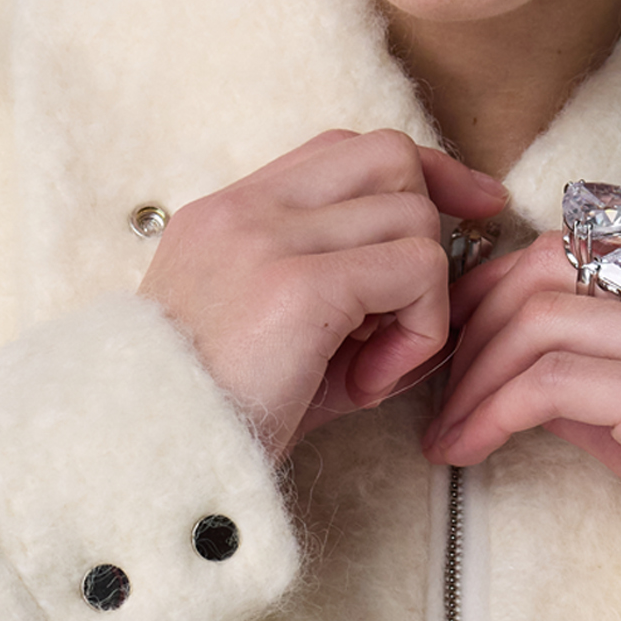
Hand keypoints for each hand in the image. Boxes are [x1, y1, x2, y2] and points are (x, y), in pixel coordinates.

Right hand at [141, 128, 508, 456]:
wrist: (153, 472)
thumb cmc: (218, 426)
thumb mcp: (275, 340)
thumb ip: (343, 293)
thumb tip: (444, 275)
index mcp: (225, 214)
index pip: (344, 149)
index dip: (418, 175)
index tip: (467, 214)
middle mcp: (242, 210)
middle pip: (389, 156)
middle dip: (434, 224)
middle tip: (414, 313)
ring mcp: (265, 239)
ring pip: (413, 216)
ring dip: (422, 298)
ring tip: (374, 366)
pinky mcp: (297, 285)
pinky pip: (416, 269)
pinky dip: (420, 329)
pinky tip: (369, 383)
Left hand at [423, 235, 620, 537]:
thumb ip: (592, 372)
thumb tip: (502, 355)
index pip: (586, 247)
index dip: (506, 281)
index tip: (461, 329)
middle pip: (553, 267)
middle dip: (476, 318)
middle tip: (435, 376)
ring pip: (540, 322)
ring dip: (473, 376)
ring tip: (446, 427)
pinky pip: (548, 383)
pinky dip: (489, 412)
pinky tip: (465, 448)